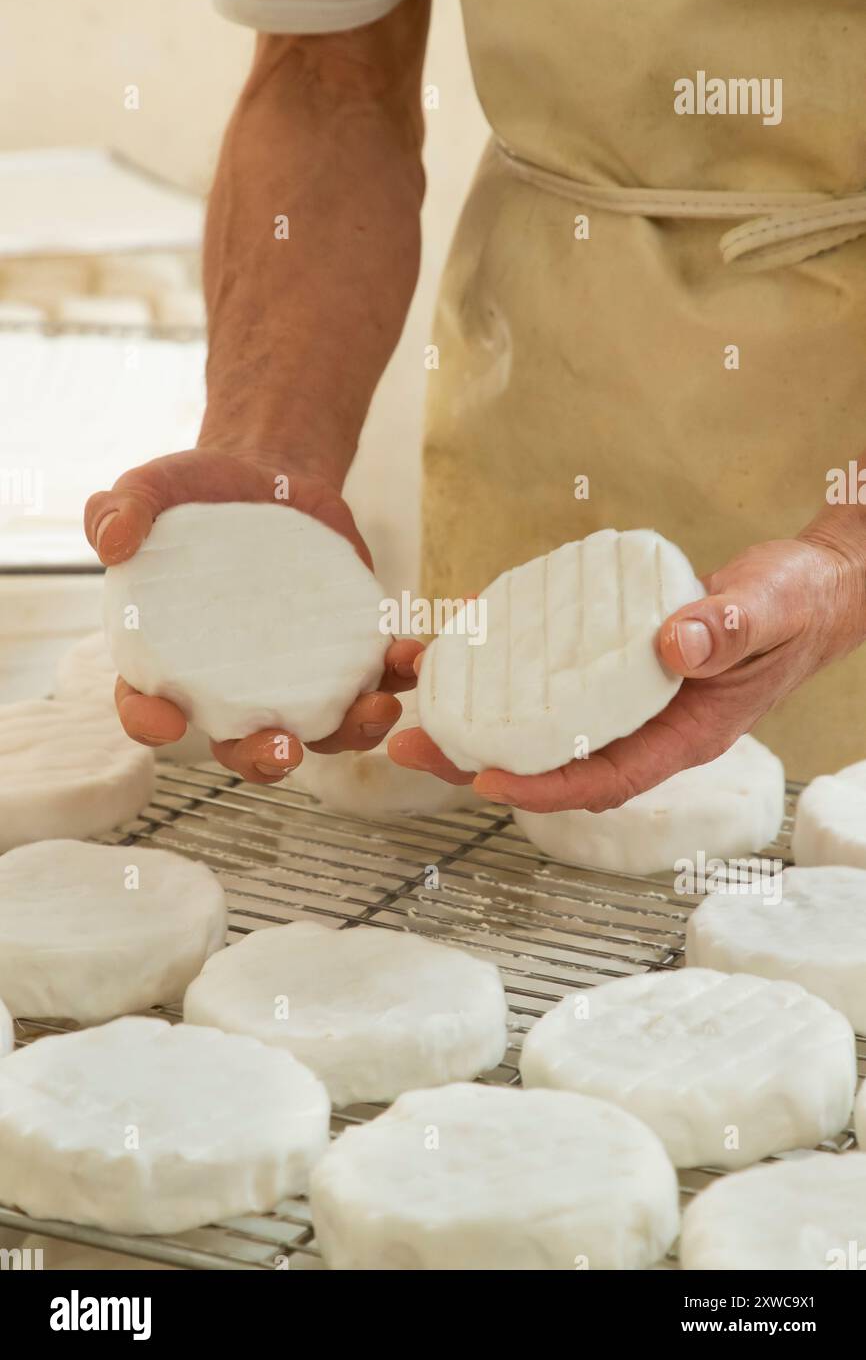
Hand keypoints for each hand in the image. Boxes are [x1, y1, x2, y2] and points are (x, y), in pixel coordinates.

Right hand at [85, 447, 420, 782]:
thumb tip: (111, 541)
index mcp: (169, 658)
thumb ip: (121, 507)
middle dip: (263, 759)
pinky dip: (395, 678)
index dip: (150, 721)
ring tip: (375, 710)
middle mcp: (232, 683)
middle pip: (241, 743)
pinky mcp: (342, 650)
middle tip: (283, 750)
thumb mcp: (151, 487)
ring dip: (351, 732)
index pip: (147, 703)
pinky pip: (370, 679)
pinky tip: (410, 658)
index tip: (163, 721)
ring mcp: (293, 673)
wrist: (268, 475)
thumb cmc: (197, 494)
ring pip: (319, 728)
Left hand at [388, 531, 865, 812]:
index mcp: (681, 733)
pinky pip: (551, 674)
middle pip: (552, 758)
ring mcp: (624, 697)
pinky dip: (506, 661)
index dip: (543, 787)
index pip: (604, 778)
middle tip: (411, 740)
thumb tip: (672, 644)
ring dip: (478, 710)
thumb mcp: (767, 609)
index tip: (485, 780)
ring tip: (416, 693)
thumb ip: (727, 627)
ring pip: (541, 719)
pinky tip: (466, 636)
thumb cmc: (793, 607)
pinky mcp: (610, 662)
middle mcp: (644, 725)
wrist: (806, 589)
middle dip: (479, 756)